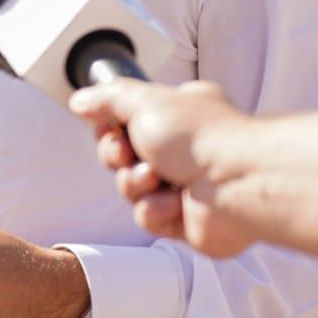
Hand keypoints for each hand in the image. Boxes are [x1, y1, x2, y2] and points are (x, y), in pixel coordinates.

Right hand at [69, 79, 255, 256]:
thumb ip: (107, 99)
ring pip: (132, 190)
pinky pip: (149, 218)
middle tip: (131, 154)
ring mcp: (185, 185)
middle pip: (123, 158)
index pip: (126, 123)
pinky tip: (173, 204)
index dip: (111, 130)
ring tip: (158, 179)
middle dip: (120, 159)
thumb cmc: (202, 138)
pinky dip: (155, 211)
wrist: (237, 183)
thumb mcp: (144, 101)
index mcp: (176, 116)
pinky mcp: (186, 219)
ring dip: (136, 185)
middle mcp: (182, 149)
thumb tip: (81, 100)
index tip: (111, 129)